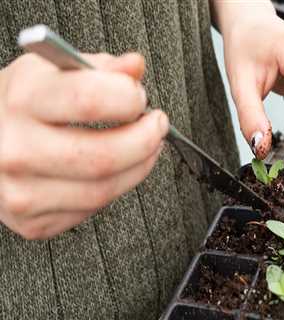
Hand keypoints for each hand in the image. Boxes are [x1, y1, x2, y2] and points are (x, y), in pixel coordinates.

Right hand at [0, 53, 167, 238]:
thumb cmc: (21, 103)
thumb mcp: (53, 72)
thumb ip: (100, 68)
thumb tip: (135, 66)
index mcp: (22, 100)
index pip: (90, 101)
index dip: (129, 99)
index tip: (140, 98)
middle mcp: (15, 149)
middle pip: (103, 157)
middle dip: (146, 140)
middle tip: (156, 126)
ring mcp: (20, 192)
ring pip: (103, 191)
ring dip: (138, 167)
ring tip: (145, 147)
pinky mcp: (32, 222)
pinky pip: (91, 210)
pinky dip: (115, 188)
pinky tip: (115, 170)